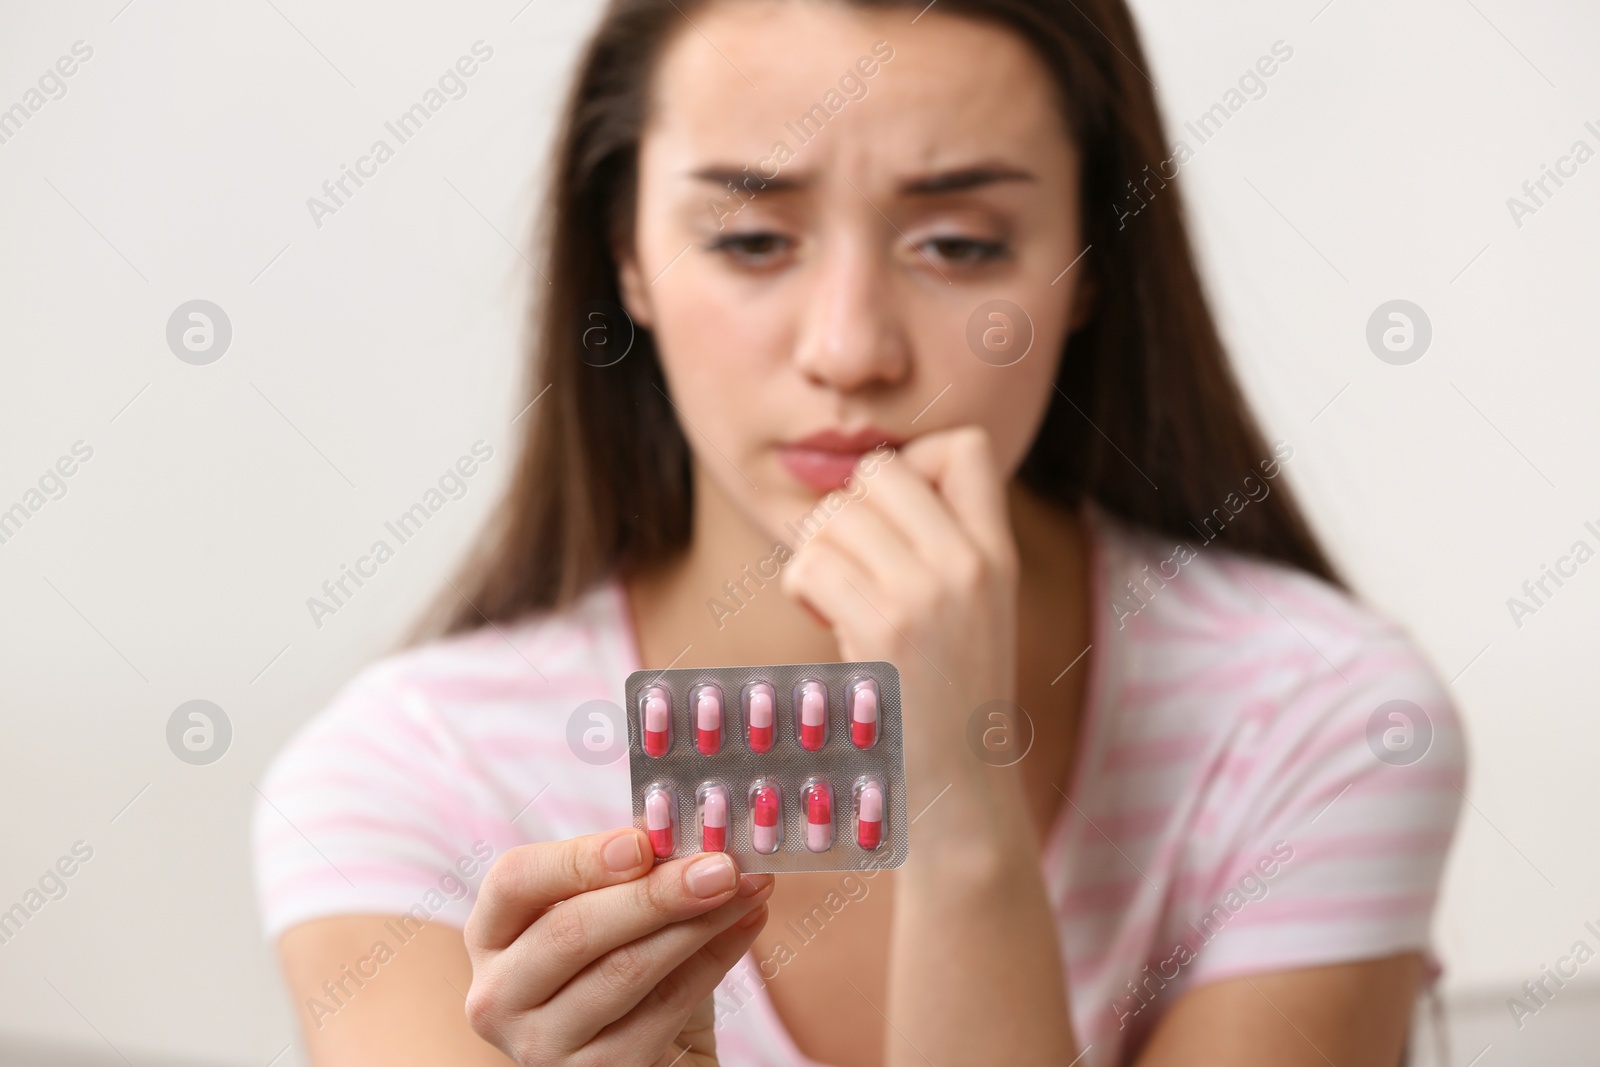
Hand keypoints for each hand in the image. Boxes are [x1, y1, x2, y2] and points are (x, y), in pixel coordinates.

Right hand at [463, 828, 773, 1066]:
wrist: (655, 1056)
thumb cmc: (626, 969)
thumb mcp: (615, 915)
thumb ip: (636, 873)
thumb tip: (690, 829)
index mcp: (493, 935)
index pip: (515, 881)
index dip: (579, 859)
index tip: (643, 842)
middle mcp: (499, 995)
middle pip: (572, 931)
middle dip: (655, 893)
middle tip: (720, 865)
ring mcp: (541, 1045)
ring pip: (624, 971)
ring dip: (697, 922)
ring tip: (748, 886)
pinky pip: (665, 1009)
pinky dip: (715, 959)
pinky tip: (748, 923)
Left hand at [779, 426, 1019, 795]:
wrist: (960, 797)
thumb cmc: (944, 702)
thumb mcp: (973, 608)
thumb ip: (938, 543)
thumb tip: (862, 478)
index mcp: (999, 553)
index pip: (965, 445)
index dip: (913, 464)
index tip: (895, 522)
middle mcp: (972, 563)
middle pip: (879, 471)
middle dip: (847, 513)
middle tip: (854, 570)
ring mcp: (931, 593)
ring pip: (834, 515)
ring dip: (818, 555)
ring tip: (840, 603)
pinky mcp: (886, 629)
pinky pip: (811, 564)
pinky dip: (802, 591)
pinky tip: (827, 624)